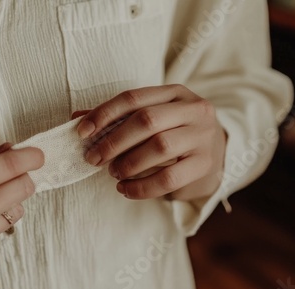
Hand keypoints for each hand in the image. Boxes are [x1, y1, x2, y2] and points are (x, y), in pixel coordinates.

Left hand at [73, 84, 226, 199]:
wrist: (217, 154)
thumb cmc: (174, 134)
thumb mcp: (152, 119)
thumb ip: (117, 118)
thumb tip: (77, 119)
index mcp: (175, 93)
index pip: (133, 98)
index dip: (104, 114)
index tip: (82, 132)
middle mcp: (194, 109)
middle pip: (146, 120)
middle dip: (113, 142)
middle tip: (94, 159)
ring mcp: (203, 137)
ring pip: (159, 147)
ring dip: (128, 163)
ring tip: (113, 173)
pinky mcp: (205, 165)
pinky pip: (169, 178)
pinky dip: (141, 187)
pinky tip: (125, 189)